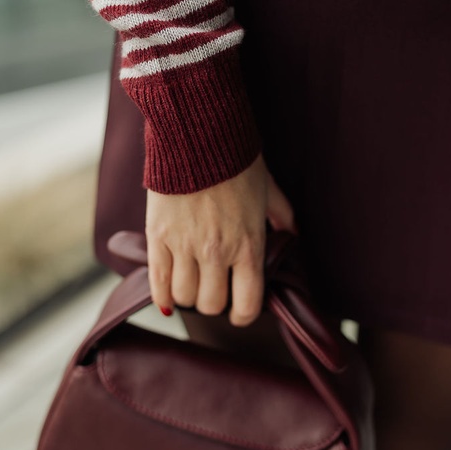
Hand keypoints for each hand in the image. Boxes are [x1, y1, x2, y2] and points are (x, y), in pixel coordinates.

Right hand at [145, 153, 297, 326]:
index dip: (244, 316)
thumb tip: (293, 235)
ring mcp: (185, 246)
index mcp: (249, 245)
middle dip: (214, 303)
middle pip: (211, 305)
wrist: (197, 133)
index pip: (247, 304)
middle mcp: (218, 252)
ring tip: (192, 282)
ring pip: (184, 297)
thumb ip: (282, 216)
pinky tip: (167, 292)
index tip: (240, 312)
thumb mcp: (268, 188)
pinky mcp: (158, 236)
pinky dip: (161, 294)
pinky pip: (157, 282)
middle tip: (214, 289)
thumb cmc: (236, 159)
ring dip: (188, 295)